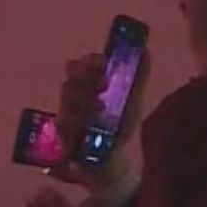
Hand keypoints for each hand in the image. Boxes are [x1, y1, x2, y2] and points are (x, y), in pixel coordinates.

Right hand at [51, 52, 149, 192]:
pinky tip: (87, 126)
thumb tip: (145, 51)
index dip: (90, 61)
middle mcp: (74, 97)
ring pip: (65, 102)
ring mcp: (66, 116)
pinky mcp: (61, 136)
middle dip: (83, 78)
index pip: (81, 66)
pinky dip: (76, 124)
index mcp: (88, 84)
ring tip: (100, 107)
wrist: (111, 155)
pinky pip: (62, 126)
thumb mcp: (132, 100)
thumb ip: (138, 76)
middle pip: (68, 80)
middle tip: (103, 82)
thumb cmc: (118, 124)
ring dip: (83, 100)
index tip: (103, 61)